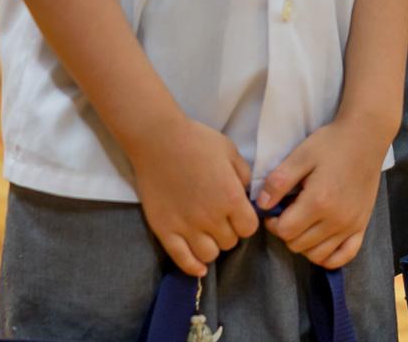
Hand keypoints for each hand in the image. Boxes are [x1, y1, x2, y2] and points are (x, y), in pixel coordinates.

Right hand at [126, 116, 259, 276]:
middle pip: (229, 242)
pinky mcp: (165, 230)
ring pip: (209, 255)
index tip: (238, 212)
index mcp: (231, 198)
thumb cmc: (197, 141)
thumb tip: (247, 195)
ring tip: (206, 233)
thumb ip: (244, 175)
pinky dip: (192, 267)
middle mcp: (211, 218)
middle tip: (219, 218)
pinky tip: (198, 265)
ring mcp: (186, 227)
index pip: (249, 228)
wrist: (158, 139)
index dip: (245, 221)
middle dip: (228, 231)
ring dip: (211, 246)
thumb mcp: (230, 151)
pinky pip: (182, 260)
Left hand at [257, 116, 390, 268]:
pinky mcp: (361, 226)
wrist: (366, 137)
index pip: (285, 231)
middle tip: (289, 212)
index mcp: (318, 201)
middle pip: (298, 245)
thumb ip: (279, 182)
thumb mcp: (300, 156)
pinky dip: (329, 256)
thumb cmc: (331, 144)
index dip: (273, 223)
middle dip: (287, 232)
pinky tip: (320, 242)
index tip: (274, 209)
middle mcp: (336, 219)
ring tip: (304, 222)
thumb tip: (262, 206)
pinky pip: (344, 256)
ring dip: (304, 244)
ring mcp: (351, 225)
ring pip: (317, 254)